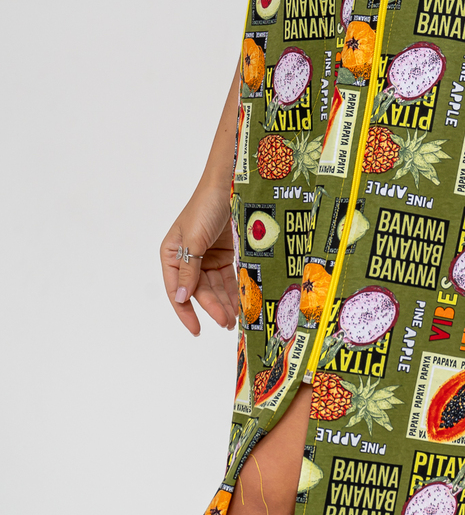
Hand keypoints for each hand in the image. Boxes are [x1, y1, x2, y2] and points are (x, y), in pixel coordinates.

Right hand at [161, 185, 239, 336]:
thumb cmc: (205, 207)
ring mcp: (207, 256)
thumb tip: (182, 298)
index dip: (186, 312)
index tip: (197, 330)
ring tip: (236, 318)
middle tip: (227, 322)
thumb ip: (189, 269)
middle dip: (213, 307)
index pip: (176, 290)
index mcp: (172, 254)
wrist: (230, 184)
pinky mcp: (225, 253)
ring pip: (216, 287)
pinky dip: (234, 289)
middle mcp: (188, 258)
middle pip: (199, 291)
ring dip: (225, 302)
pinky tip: (242, 302)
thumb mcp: (194, 240)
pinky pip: (228, 277)